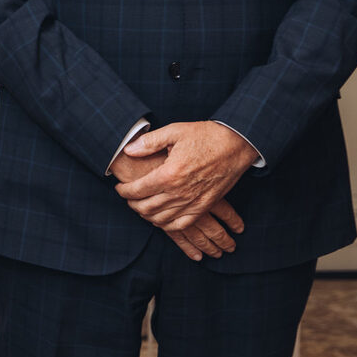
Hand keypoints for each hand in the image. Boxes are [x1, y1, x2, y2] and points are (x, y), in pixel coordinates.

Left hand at [114, 120, 258, 232]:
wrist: (236, 144)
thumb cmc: (205, 135)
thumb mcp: (175, 131)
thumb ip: (149, 142)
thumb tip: (129, 150)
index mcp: (169, 173)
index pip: (138, 190)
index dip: (124, 191)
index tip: (119, 188)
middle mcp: (180, 192)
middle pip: (146, 208)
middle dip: (132, 204)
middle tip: (128, 198)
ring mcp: (193, 202)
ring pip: (162, 219)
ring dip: (147, 215)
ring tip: (141, 207)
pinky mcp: (204, 206)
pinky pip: (182, 224)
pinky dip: (167, 225)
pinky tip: (161, 218)